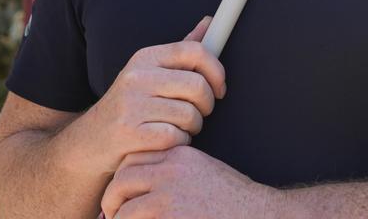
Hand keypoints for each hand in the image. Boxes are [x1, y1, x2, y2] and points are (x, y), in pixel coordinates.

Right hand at [79, 16, 226, 175]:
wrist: (88, 143)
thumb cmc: (128, 107)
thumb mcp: (149, 73)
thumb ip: (180, 51)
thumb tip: (210, 22)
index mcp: (145, 57)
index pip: (195, 51)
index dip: (216, 70)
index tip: (220, 88)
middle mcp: (136, 77)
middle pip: (198, 85)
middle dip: (207, 105)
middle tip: (199, 114)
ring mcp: (131, 105)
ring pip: (190, 115)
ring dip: (192, 128)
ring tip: (177, 128)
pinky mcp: (130, 134)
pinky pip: (176, 137)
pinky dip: (178, 143)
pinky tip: (165, 142)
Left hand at [101, 146, 276, 218]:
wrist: (257, 215)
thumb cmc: (231, 200)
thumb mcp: (202, 172)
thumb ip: (172, 172)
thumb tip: (138, 186)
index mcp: (179, 155)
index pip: (133, 159)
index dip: (122, 178)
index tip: (122, 195)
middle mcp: (171, 170)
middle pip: (121, 181)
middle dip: (111, 201)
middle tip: (111, 216)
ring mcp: (169, 196)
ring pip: (123, 210)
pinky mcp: (170, 217)